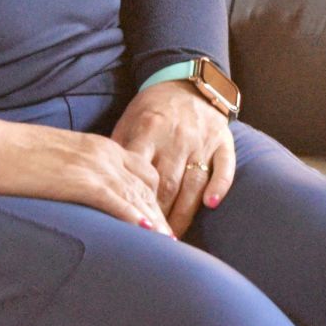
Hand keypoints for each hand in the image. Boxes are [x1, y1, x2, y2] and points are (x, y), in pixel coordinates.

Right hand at [0, 116, 172, 234]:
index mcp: (100, 146)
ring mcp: (94, 166)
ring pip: (137, 196)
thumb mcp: (61, 156)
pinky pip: (116, 201)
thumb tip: (87, 191)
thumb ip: (81, 169)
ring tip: (166, 244)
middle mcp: (104, 153)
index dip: (153, 197)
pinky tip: (147, 233)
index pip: (142, 171)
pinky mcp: (81, 181)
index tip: (158, 219)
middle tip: (169, 238)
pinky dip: (134, 218)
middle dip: (159, 213)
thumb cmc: (17, 155)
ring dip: (154, 221)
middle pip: (146, 185)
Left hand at [111, 80, 235, 237]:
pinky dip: (219, 185)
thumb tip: (101, 184)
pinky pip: (224, 166)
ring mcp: (202, 140)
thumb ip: (119, 151)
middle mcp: (177, 136)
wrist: (187, 82)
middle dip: (159, 216)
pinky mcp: (223, 141)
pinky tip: (211, 204)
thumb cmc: (152, 110)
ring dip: (184, 213)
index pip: (140, 172)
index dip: (135, 201)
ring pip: (193, 182)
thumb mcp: (129, 121)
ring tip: (173, 238)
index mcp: (149, 129)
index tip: (129, 226)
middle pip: (168, 183)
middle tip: (151, 243)